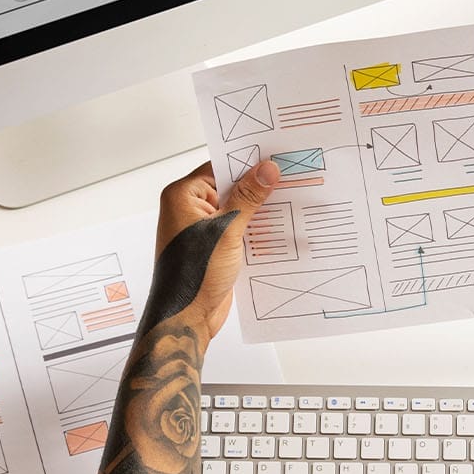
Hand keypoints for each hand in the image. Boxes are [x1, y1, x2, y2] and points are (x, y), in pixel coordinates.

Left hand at [153, 159, 277, 337]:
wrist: (186, 317)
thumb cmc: (193, 275)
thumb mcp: (226, 231)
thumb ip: (248, 198)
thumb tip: (266, 170)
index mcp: (183, 196)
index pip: (219, 166)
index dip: (247, 162)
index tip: (274, 156)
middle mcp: (190, 208)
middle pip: (230, 187)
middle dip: (257, 186)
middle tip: (289, 176)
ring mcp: (202, 228)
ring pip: (237, 209)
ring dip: (259, 209)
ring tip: (291, 199)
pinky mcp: (215, 246)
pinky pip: (239, 228)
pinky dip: (256, 227)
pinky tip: (279, 226)